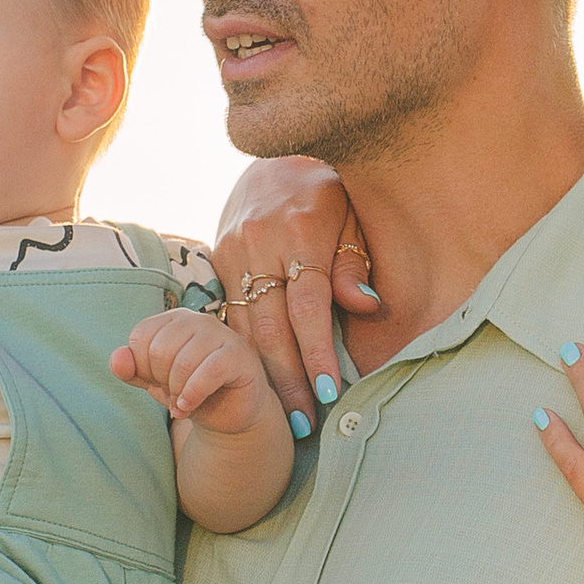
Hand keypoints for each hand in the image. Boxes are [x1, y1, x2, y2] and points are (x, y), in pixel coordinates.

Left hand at [112, 308, 279, 439]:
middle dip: (161, 382)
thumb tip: (117, 358)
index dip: (142, 368)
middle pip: (160, 350)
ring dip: (177, 393)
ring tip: (182, 404)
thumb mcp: (155, 383)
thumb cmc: (190, 391)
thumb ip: (132, 370)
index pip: (140, 337)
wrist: (229, 413)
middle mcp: (197, 319)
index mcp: (174, 319)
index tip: (158, 382)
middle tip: (173, 395)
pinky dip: (192, 394)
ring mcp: (221, 334)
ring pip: (183, 362)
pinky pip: (208, 371)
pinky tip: (189, 406)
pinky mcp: (239, 355)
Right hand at [213, 157, 380, 426]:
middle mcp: (260, 243)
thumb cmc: (330, 196)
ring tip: (285, 415)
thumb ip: (356, 264)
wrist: (277, 160)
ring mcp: (232, 251)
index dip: (317, 353)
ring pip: (243, 328)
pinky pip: (228, 317)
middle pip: (270, 326)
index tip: (330, 391)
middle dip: (288, 379)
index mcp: (301, 231)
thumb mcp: (354, 219)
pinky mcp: (217, 259)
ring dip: (263, 376)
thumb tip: (366, 305)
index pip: (308, 306)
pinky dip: (242, 355)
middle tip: (306, 423)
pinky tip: (257, 384)